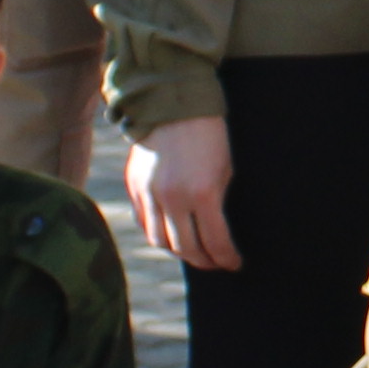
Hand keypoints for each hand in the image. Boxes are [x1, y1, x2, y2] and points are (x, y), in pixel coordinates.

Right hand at [128, 117, 241, 272]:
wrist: (173, 103)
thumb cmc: (209, 134)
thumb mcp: (225, 169)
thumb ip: (217, 203)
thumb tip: (216, 232)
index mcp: (203, 193)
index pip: (216, 241)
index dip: (227, 258)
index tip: (234, 264)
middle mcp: (173, 198)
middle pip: (186, 248)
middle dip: (205, 261)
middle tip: (215, 263)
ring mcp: (149, 193)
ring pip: (161, 241)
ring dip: (179, 252)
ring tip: (192, 253)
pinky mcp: (134, 185)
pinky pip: (143, 222)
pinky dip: (157, 235)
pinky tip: (169, 237)